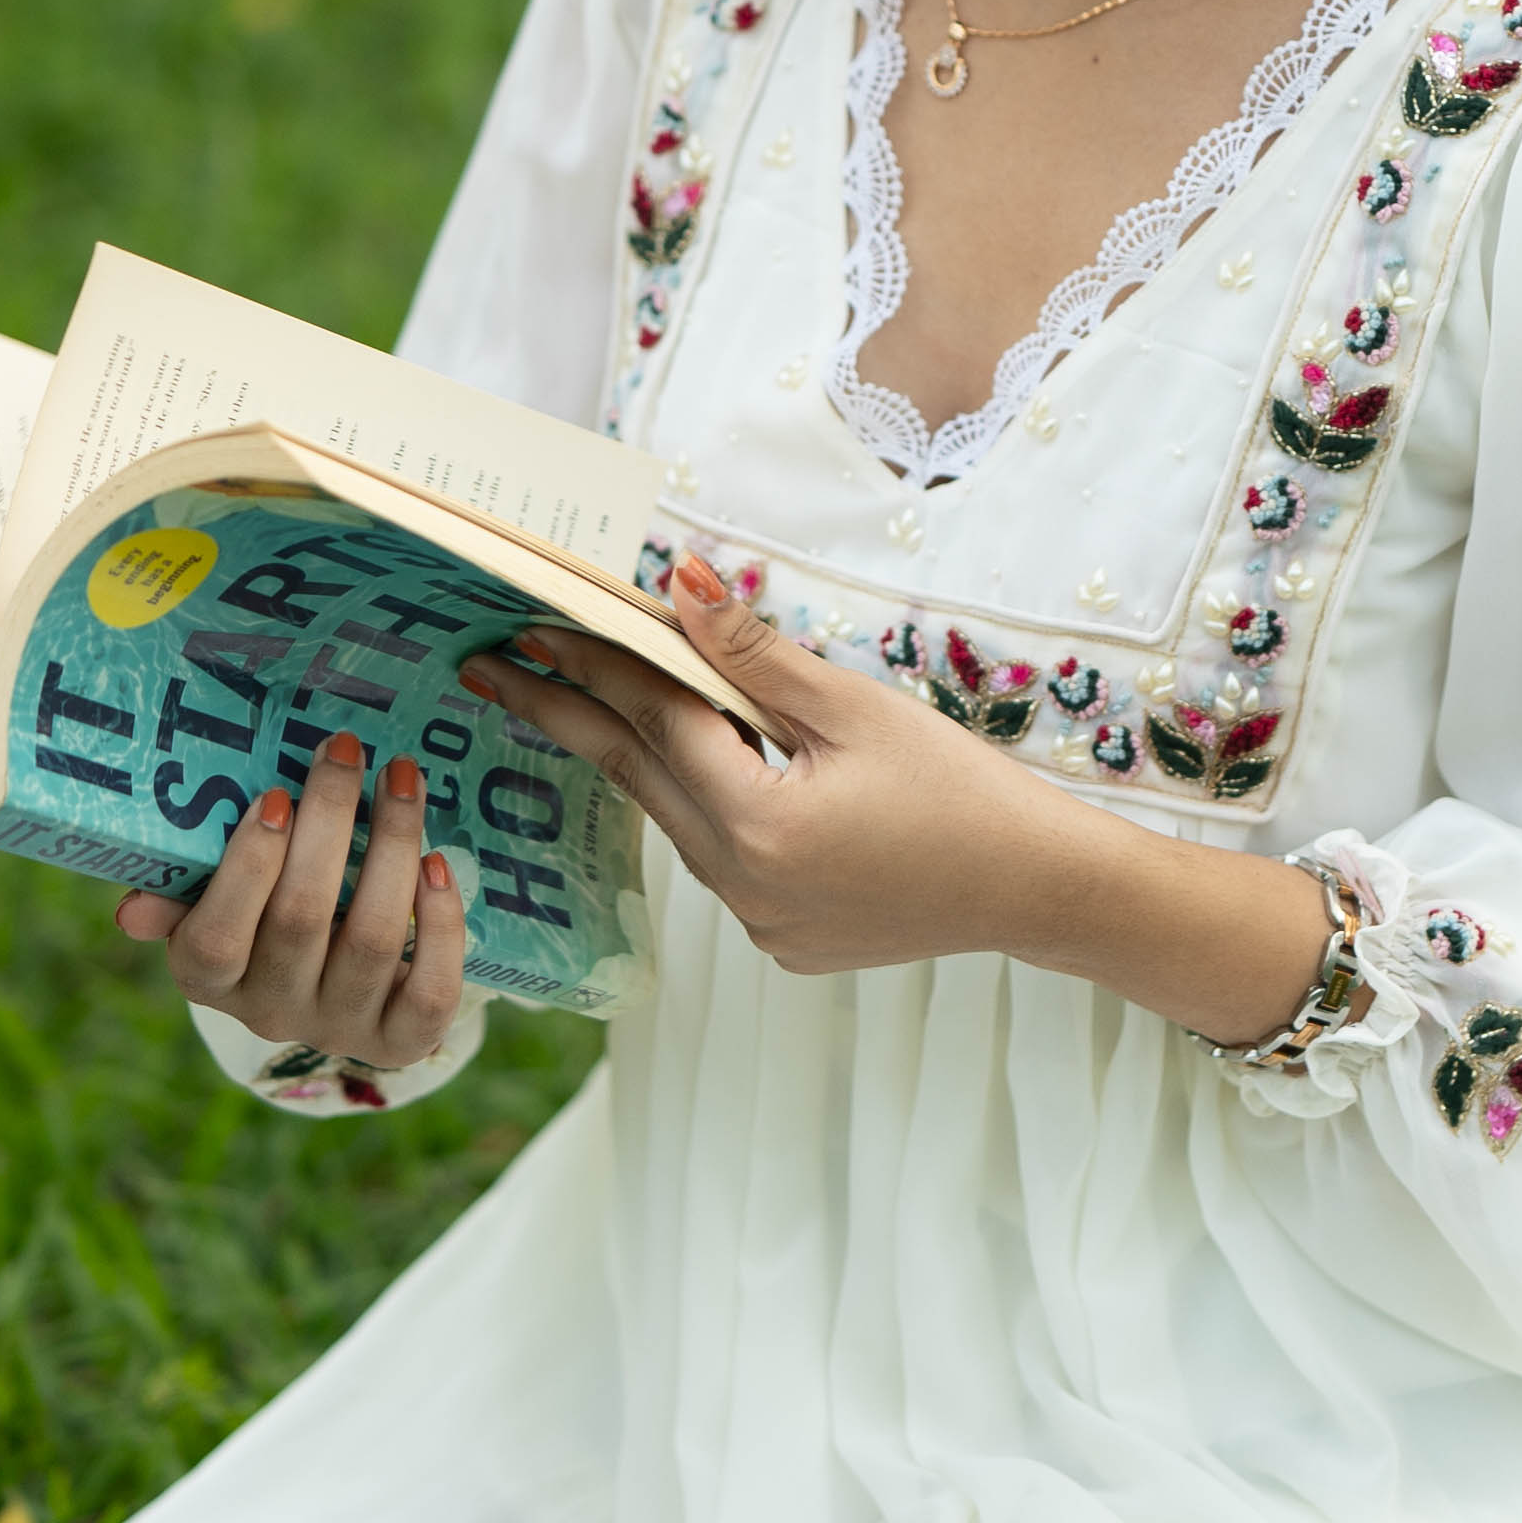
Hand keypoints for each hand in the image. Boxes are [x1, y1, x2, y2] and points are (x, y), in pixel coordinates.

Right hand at [116, 731, 467, 1074]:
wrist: (337, 988)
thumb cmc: (264, 913)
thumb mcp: (212, 902)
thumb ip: (177, 895)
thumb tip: (131, 912)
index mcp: (209, 977)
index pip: (215, 938)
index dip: (247, 867)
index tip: (274, 795)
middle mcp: (271, 1011)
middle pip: (300, 919)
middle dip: (328, 823)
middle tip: (345, 751)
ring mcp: (341, 1026)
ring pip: (374, 939)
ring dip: (392, 847)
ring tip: (402, 779)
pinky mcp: (403, 1038)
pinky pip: (431, 989)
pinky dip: (441, 923)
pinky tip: (437, 862)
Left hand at [467, 559, 1333, 1041]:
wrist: (1036, 888)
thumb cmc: (962, 789)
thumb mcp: (855, 707)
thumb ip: (753, 653)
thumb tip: (672, 581)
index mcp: (757, 823)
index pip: (655, 721)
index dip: (594, 662)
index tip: (532, 622)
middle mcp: (740, 884)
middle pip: (638, 776)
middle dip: (563, 713)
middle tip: (485, 671)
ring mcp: (756, 922)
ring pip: (676, 821)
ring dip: (632, 759)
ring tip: (572, 705)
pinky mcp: (780, 940)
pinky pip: (719, 862)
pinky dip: (701, 811)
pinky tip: (693, 775)